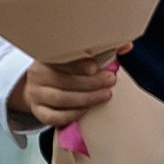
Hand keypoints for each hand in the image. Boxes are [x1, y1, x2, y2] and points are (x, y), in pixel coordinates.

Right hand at [7, 45, 129, 128]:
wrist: (39, 87)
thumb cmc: (63, 70)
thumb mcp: (74, 57)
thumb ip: (99, 51)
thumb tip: (127, 46)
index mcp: (46, 58)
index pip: (60, 60)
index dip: (77, 65)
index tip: (94, 67)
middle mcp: (38, 75)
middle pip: (63, 81)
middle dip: (90, 83)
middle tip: (110, 81)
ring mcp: (35, 95)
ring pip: (60, 99)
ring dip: (86, 99)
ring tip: (105, 95)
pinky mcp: (37, 111)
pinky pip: (53, 117)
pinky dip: (71, 115)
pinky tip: (86, 111)